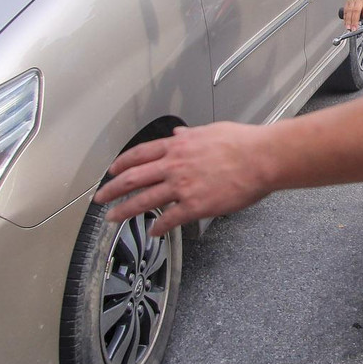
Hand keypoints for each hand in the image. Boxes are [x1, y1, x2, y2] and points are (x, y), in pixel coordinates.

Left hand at [94, 123, 272, 234]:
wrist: (262, 158)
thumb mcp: (211, 130)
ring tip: (113, 218)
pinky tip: (153, 232)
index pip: (140, 155)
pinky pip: (170, 219)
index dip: (121, 164)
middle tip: (100, 198)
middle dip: (112, 190)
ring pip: (144, 200)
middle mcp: (174, 165)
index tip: (111, 172)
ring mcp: (183, 186)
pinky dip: (158, 227)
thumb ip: (191, 134)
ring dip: (125, 211)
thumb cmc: (243, 143)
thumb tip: (179, 133)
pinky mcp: (195, 205)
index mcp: (178, 145)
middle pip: (133, 178)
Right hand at [343, 0, 362, 30]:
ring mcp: (353, 1)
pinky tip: (346, 23)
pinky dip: (345, 18)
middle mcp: (360, 0)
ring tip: (348, 27)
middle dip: (354, 21)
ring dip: (348, 20)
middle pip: (356, 11)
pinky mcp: (348, 2)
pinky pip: (345, 11)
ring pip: (349, 11)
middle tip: (354, 28)